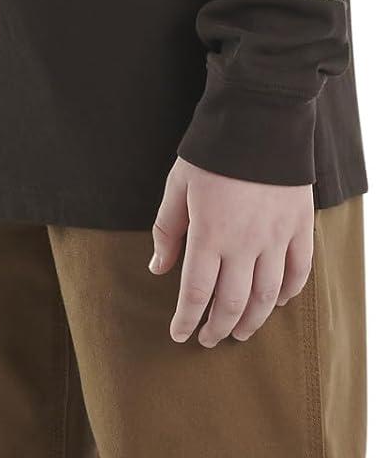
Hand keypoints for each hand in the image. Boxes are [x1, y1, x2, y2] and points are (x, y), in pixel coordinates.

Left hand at [150, 157, 313, 345]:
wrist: (259, 118)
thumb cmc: (212, 151)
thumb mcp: (178, 184)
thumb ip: (167, 229)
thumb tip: (158, 268)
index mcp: (209, 234)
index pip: (196, 293)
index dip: (186, 320)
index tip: (180, 335)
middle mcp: (244, 244)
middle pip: (232, 303)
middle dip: (218, 327)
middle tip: (209, 339)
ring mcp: (276, 237)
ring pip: (266, 296)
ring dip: (253, 320)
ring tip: (241, 331)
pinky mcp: (300, 226)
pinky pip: (298, 271)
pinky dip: (288, 292)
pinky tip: (277, 302)